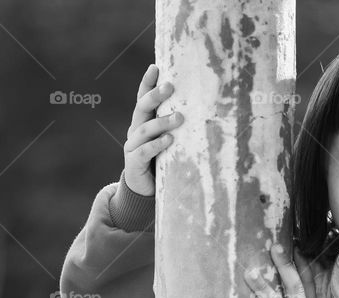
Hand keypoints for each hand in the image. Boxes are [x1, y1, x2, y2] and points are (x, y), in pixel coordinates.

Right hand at [122, 64, 183, 195]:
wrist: (145, 189)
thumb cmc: (162, 160)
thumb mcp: (170, 140)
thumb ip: (178, 127)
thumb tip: (206, 109)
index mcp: (143, 122)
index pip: (142, 98)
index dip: (147, 83)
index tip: (155, 67)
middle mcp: (135, 131)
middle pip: (141, 108)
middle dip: (155, 96)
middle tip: (170, 87)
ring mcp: (132, 146)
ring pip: (144, 129)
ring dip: (161, 122)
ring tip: (179, 117)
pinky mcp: (134, 163)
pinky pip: (144, 151)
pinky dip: (157, 145)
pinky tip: (169, 140)